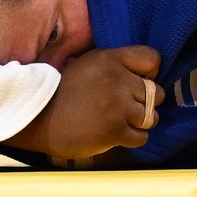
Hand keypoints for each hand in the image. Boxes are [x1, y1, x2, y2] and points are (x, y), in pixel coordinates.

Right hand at [5, 45, 164, 158]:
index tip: (140, 81)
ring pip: (151, 116)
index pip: (152, 58)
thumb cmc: (62, 90)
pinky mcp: (115, 130)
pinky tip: (116, 134)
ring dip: (140, 122)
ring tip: (122, 122)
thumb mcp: (87, 64)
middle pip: (156, 93)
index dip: (150, 72)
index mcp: (111, 59)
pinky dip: (132, 138)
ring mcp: (118, 106)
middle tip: (127, 107)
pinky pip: (141, 137)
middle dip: (145, 102)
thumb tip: (139, 72)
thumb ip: (114, 65)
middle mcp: (119, 80)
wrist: (39, 117)